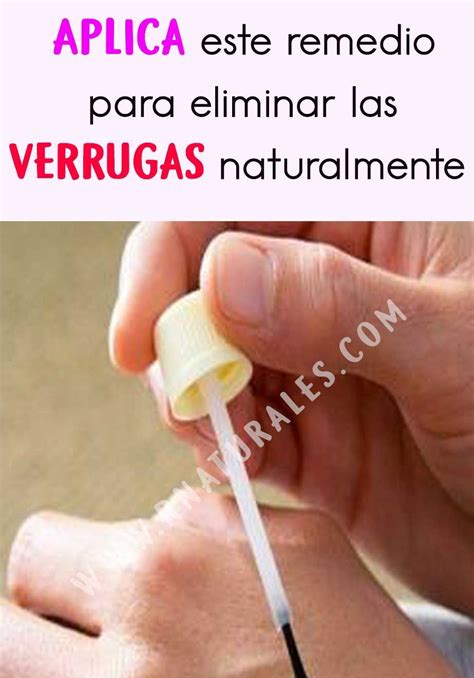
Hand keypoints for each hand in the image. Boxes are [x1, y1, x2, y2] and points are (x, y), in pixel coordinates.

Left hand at [1, 496, 472, 677]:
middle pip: (0, 629)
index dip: (61, 576)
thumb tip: (154, 522)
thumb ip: (218, 528)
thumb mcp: (319, 565)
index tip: (79, 603)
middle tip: (74, 665)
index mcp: (179, 566)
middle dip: (32, 640)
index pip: (40, 547)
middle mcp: (137, 652)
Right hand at [109, 222, 473, 613]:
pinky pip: (240, 434)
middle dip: (178, 340)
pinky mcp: (317, 441)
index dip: (171, 256)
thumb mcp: (456, 349)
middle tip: (180, 396)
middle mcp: (339, 291)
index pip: (242, 204)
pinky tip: (241, 468)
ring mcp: (323, 368)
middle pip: (209, 287)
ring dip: (193, 399)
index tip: (141, 332)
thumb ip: (340, 306)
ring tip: (214, 437)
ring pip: (213, 364)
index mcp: (382, 226)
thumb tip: (220, 275)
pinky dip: (222, 449)